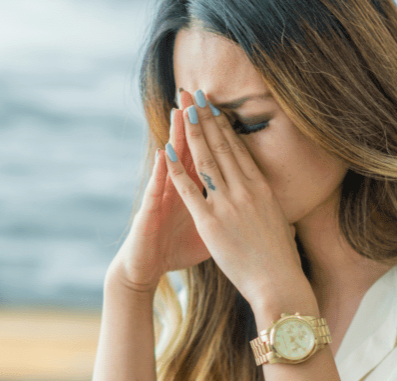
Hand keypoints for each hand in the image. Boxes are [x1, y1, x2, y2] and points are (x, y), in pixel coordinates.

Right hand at [109, 92, 210, 293]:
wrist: (146, 269)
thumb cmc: (174, 251)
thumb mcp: (206, 231)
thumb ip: (222, 214)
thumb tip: (251, 208)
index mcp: (194, 191)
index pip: (206, 157)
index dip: (213, 133)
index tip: (222, 108)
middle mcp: (175, 189)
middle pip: (187, 151)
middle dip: (194, 123)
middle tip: (198, 94)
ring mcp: (161, 199)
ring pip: (170, 163)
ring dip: (174, 137)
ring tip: (179, 112)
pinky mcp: (149, 213)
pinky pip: (156, 190)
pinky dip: (161, 172)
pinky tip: (163, 154)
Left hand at [163, 91, 304, 303]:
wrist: (279, 283)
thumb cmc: (280, 259)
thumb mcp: (279, 222)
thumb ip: (268, 205)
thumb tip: (268, 196)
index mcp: (262, 188)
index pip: (239, 149)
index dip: (223, 125)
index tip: (213, 107)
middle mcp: (246, 190)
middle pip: (222, 145)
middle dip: (207, 117)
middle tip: (195, 93)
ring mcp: (228, 204)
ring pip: (206, 160)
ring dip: (193, 132)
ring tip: (183, 109)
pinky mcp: (211, 222)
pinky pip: (189, 190)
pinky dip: (176, 170)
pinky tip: (166, 152)